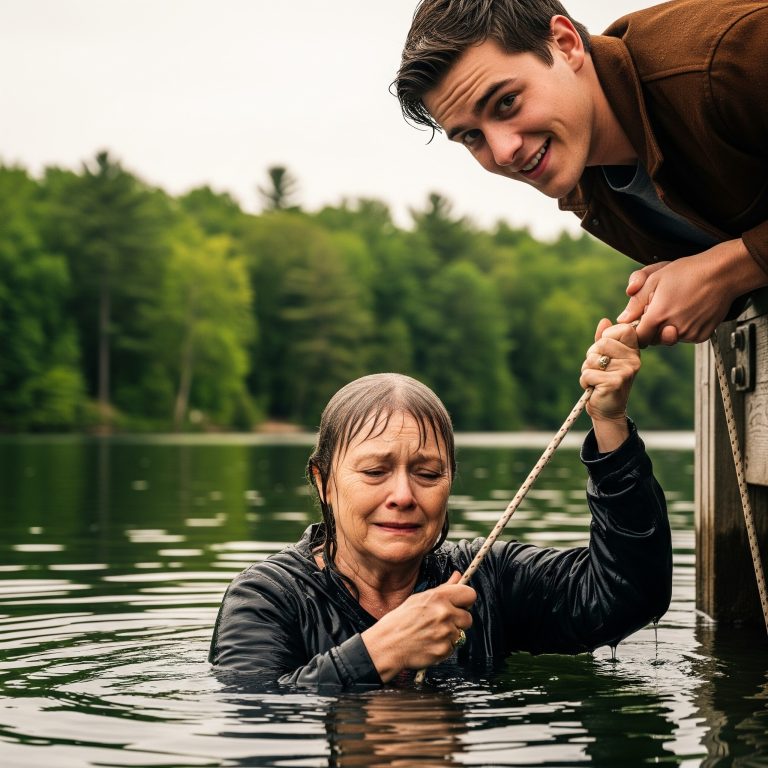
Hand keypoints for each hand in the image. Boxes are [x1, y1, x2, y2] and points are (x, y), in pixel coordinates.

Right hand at [361, 571, 475, 682]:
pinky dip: (443, 647)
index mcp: (439, 597)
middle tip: (442, 622)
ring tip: (432, 633)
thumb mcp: (420, 598)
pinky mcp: (444, 650)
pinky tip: (430, 643)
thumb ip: (443, 588)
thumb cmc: (401, 620)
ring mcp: (445, 633)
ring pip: (460, 634)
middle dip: (458, 621)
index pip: (470, 594)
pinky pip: (452, 647)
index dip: (465, 600)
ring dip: (450, 635)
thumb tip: (458, 576)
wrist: (388, 644)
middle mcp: (444, 613)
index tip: (460, 604)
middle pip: (468, 617)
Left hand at [580, 319, 640, 451]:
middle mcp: (633, 360)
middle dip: (592, 356)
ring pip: (592, 359)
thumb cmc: (605, 381)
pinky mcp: (614, 383)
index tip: (605, 352)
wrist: (607, 410)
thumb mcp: (605, 358)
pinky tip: (594, 388)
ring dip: (587, 370)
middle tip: (598, 369)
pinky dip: (585, 381)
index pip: (622, 329)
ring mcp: (626, 371)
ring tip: (597, 379)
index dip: (607, 337)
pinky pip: (588, 373)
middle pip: (602, 343)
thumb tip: (604, 321)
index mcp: (633, 351)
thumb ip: (604, 339)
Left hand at [617, 240, 767, 346]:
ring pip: (669, 339)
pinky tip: (689, 312)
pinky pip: (686, 338)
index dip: (636, 330)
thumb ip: (636, 301)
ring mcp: (689, 333)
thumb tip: (623, 318)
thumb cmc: (688, 271)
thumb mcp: (654, 278)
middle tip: (660, 309)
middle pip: (653, 340)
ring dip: (668, 329)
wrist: (722, 273)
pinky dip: (684, 329)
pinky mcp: (702, 335)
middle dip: (652, 329)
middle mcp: (674, 328)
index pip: (639, 337)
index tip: (639, 321)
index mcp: (658, 315)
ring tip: (677, 307)